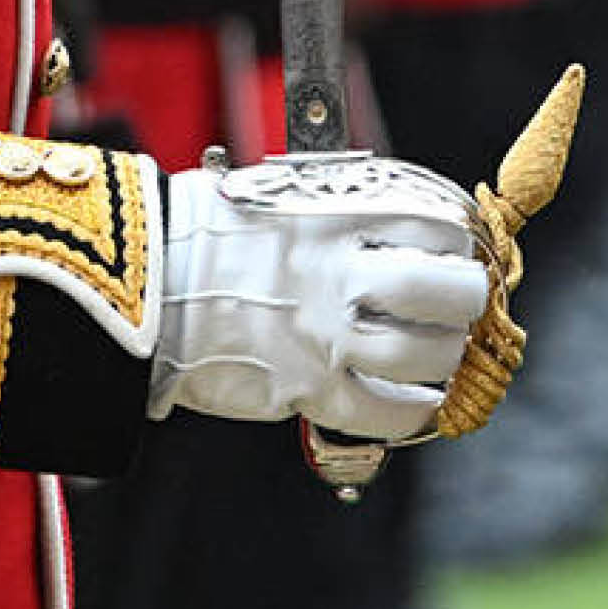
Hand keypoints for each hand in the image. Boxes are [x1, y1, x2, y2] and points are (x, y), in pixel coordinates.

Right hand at [151, 150, 490, 444]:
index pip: (442, 227)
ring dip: (443, 355)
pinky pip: (386, 411)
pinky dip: (412, 409)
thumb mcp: (285, 197)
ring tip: (433, 349)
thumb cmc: (205, 233)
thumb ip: (350, 213)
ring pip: (427, 355)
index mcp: (339, 218)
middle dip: (467, 300)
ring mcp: (325, 334)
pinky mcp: (306, 387)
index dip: (460, 243)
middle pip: (448, 292)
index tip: (455, 251)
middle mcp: (340, 275)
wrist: (140, 284)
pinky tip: (412, 398)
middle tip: (460, 302)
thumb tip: (412, 231)